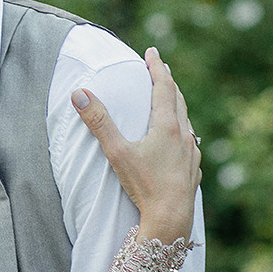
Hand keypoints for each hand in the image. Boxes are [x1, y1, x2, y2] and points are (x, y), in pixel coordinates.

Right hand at [71, 47, 200, 243]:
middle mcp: (184, 135)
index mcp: (167, 126)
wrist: (171, 219)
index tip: (152, 52)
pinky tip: (179, 140)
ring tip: (170, 100)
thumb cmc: (144, 185)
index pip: (163, 87)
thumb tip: (79, 93)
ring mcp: (191, 153)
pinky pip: (190, 142)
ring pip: (186, 120)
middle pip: (178, 100)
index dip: (157, 68)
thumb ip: (98, 122)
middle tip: (161, 69)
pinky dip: (182, 130)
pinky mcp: (193, 169)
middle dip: (168, 82)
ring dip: (177, 105)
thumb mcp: (116, 152)